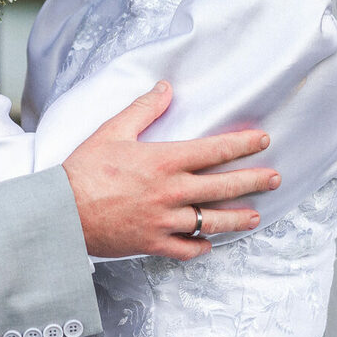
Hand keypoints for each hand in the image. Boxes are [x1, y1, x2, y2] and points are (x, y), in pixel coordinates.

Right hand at [62, 82, 277, 260]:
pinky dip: (201, 247)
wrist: (61, 212)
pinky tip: (210, 244)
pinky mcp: (152, 243)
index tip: (263, 141)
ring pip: (211, 222)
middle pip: (223, 187)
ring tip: (254, 216)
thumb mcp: (113, 130)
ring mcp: (164, 221)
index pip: (214, 151)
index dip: (242, 145)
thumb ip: (143, 109)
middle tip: (275, 179)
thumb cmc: (84, 169)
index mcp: (164, 161)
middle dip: (253, 181)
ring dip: (237, 219)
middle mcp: (171, 192)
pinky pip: (186, 250)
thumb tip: (165, 87)